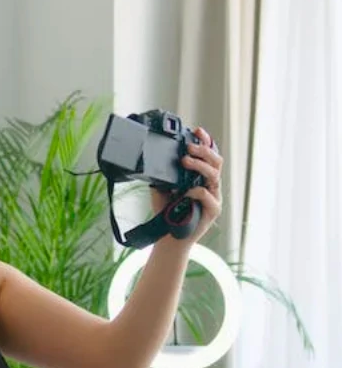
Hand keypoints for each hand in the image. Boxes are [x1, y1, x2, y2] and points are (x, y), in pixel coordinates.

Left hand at [150, 126, 223, 243]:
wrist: (167, 237)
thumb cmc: (167, 213)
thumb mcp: (161, 189)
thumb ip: (162, 175)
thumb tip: (152, 159)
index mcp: (200, 177)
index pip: (207, 156)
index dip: (205, 142)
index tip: (198, 131)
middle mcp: (210, 185)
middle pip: (215, 161)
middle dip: (203, 150)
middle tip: (188, 147)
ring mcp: (214, 197)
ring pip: (214, 175)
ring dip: (200, 165)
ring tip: (185, 161)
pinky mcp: (213, 210)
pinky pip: (209, 196)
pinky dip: (198, 191)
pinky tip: (187, 191)